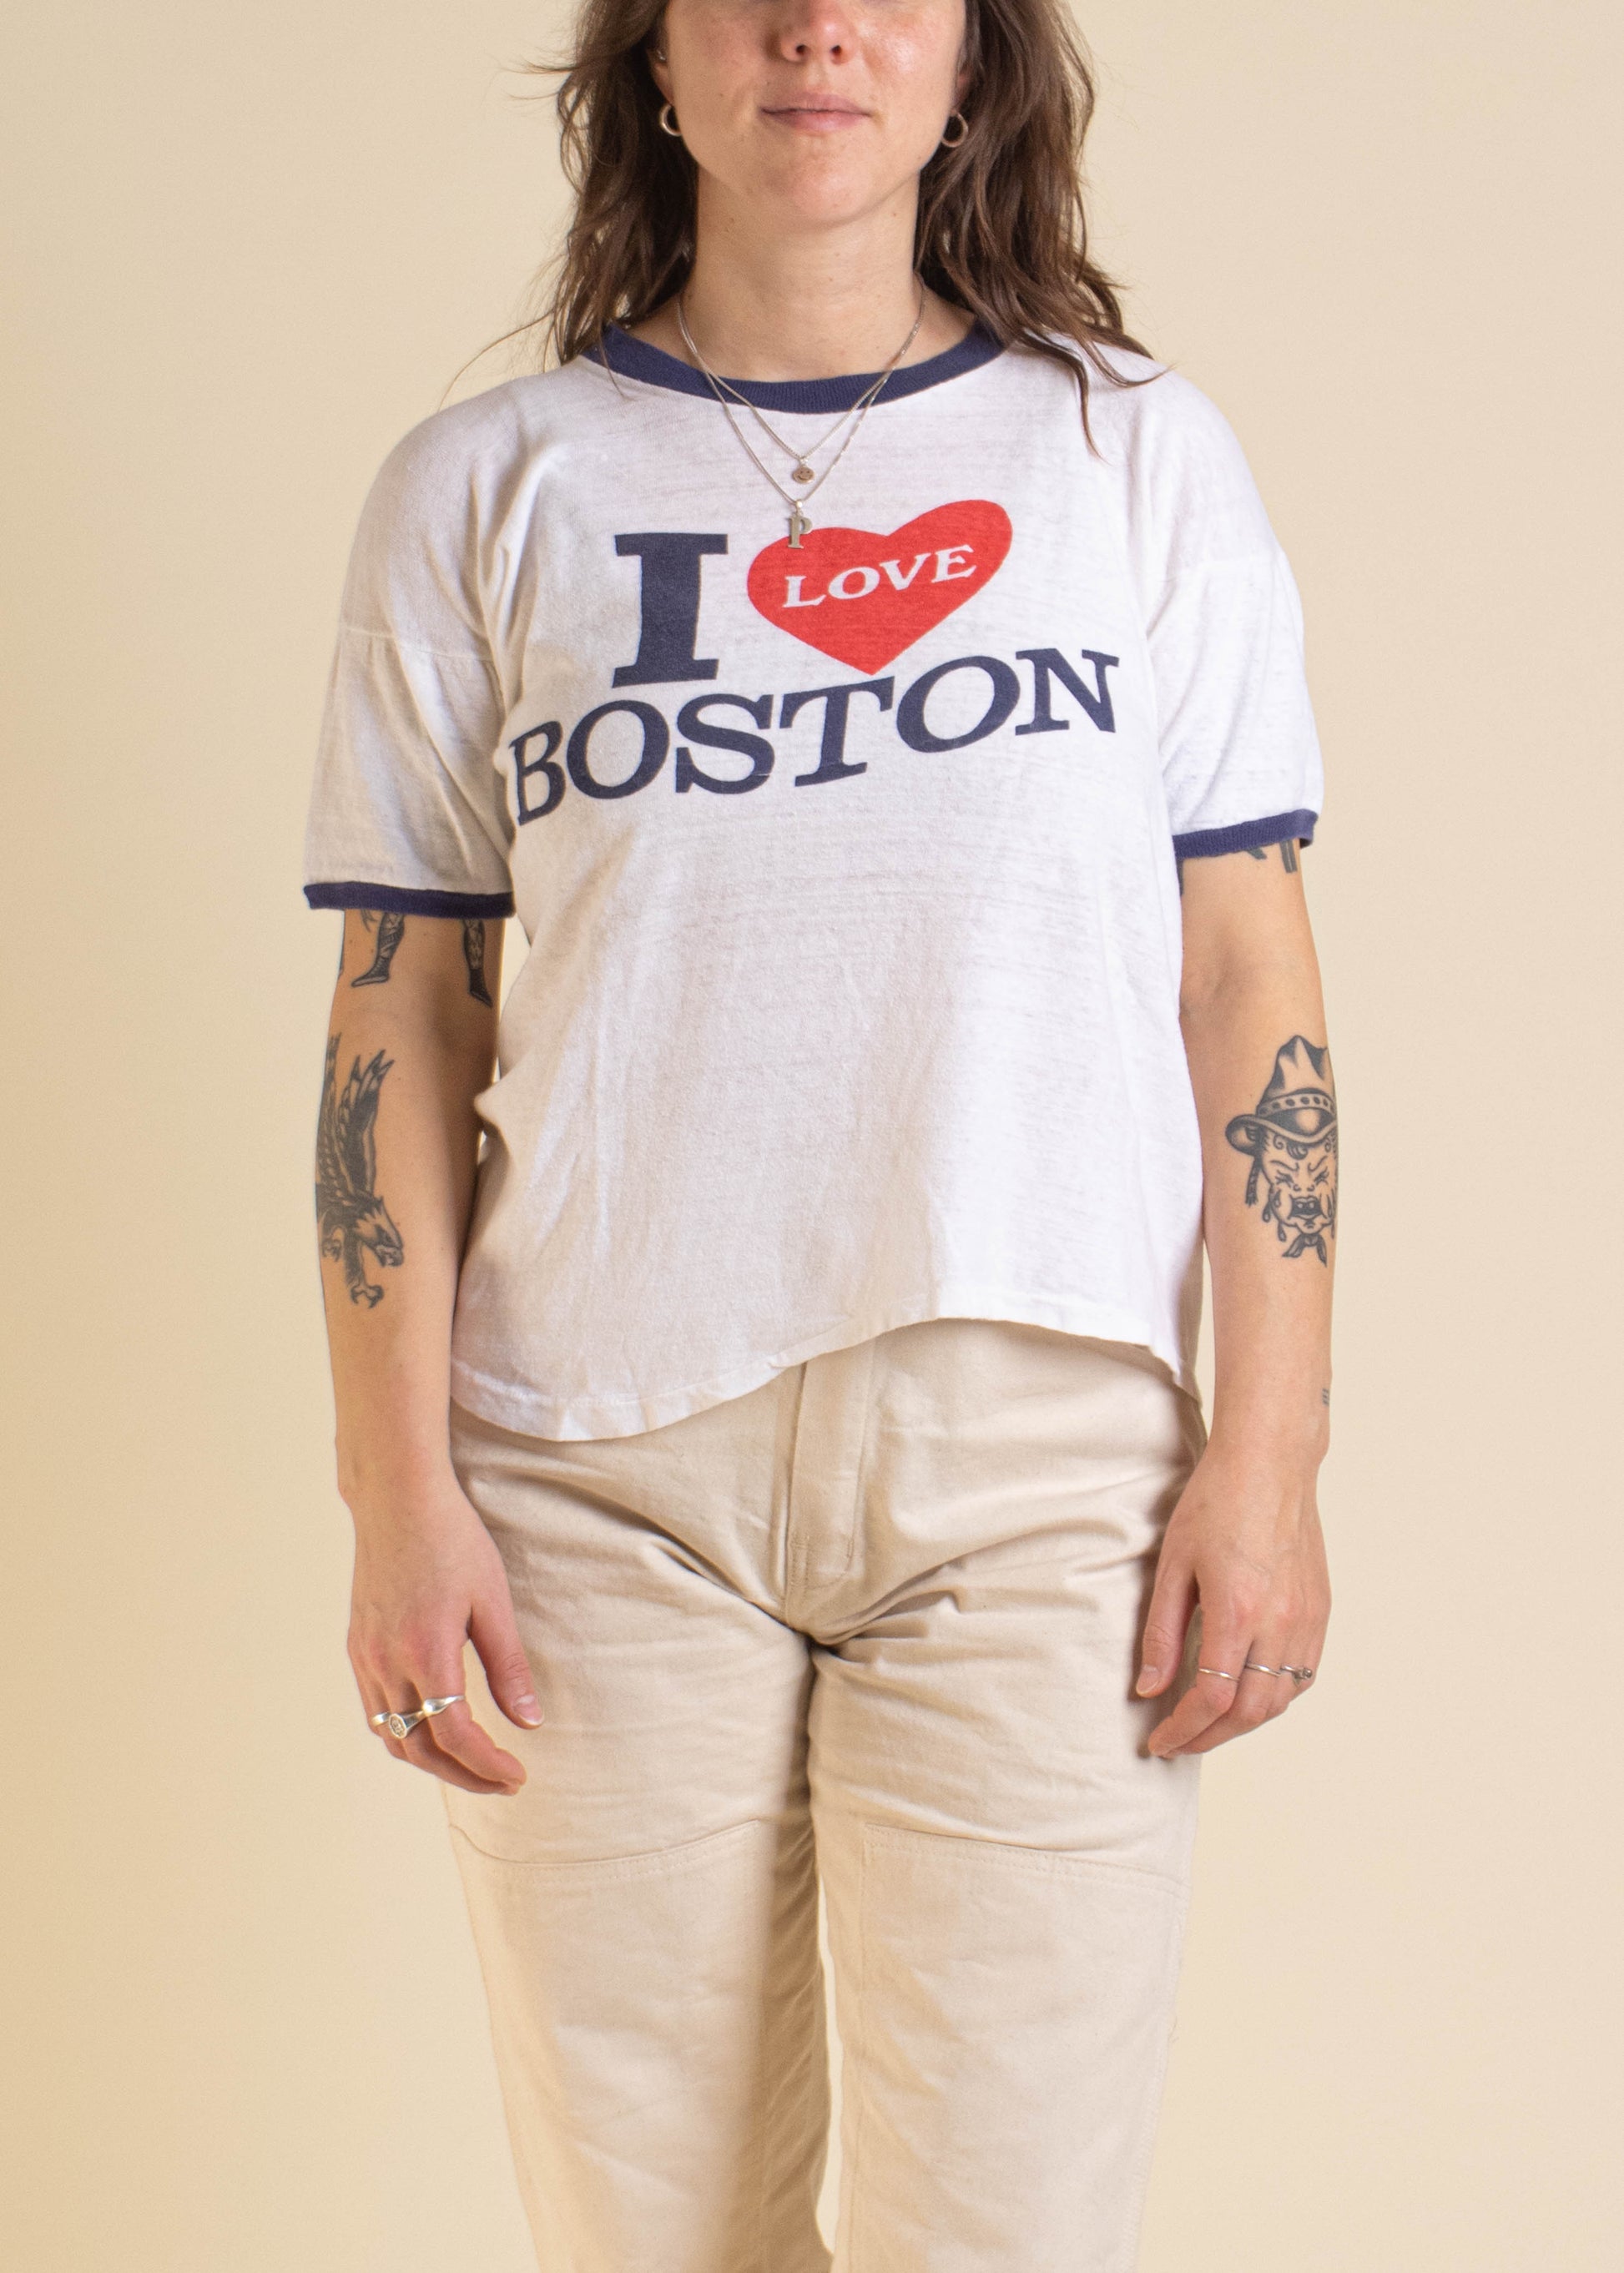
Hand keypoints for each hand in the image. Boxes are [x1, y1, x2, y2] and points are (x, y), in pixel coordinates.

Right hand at [346, 1472, 541, 1794]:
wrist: (397, 1499)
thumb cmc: (453, 1540)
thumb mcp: (492, 1601)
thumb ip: (508, 1666)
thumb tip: (529, 1722)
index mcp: (425, 1652)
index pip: (455, 1735)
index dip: (488, 1766)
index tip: (518, 1776)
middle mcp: (386, 1662)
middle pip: (419, 1749)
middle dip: (464, 1775)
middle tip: (503, 1782)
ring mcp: (365, 1657)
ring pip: (392, 1737)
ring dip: (432, 1761)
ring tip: (473, 1764)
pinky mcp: (357, 1647)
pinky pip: (377, 1711)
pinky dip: (406, 1734)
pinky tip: (434, 1728)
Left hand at [1135, 1441, 1330, 1756]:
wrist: (1270, 1463)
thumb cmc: (1215, 1503)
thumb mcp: (1173, 1565)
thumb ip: (1161, 1633)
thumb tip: (1149, 1689)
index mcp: (1237, 1611)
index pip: (1211, 1699)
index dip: (1182, 1730)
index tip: (1158, 1742)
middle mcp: (1280, 1623)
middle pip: (1249, 1712)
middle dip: (1210, 1737)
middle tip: (1178, 1742)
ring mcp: (1307, 1620)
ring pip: (1279, 1700)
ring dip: (1242, 1723)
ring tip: (1207, 1724)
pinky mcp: (1320, 1612)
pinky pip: (1302, 1676)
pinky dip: (1273, 1697)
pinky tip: (1246, 1693)